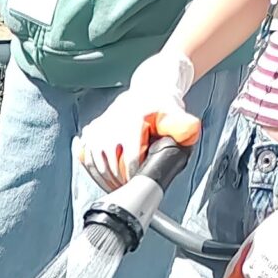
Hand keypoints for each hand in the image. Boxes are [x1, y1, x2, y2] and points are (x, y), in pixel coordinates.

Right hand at [77, 49, 197, 189]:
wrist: (144, 92)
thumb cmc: (160, 105)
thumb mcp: (175, 113)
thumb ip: (184, 126)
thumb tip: (190, 133)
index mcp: (130, 124)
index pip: (131, 163)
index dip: (137, 178)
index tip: (142, 183)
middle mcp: (109, 128)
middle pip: (113, 170)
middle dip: (124, 182)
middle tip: (134, 186)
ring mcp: (96, 132)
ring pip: (99, 169)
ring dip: (109, 181)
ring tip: (121, 183)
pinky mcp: (89, 136)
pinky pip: (87, 163)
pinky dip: (96, 173)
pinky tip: (107, 175)